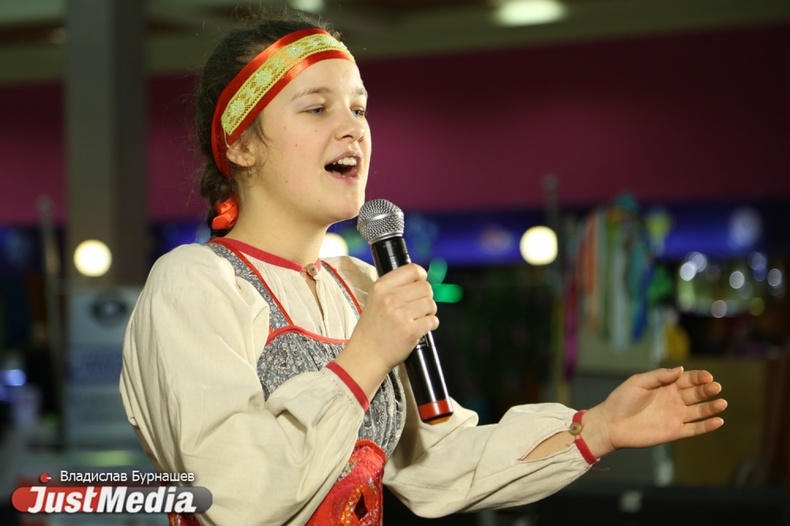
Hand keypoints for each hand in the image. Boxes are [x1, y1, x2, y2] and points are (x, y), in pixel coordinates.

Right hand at [335, 264, 437, 397]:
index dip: (421, 277)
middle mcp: (390, 298)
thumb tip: (422, 278)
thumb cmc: (372, 328)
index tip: (420, 284)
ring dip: (428, 312)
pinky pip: (433, 321)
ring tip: (416, 319)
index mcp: (381, 287)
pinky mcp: (411, 330)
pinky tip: (419, 328)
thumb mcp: (375, 300)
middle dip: (426, 297)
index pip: (413, 270)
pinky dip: (430, 325)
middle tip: (418, 307)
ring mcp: (401, 314)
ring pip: (431, 304)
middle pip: (426, 287)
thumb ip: (395, 287)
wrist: (366, 355)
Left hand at [582, 367, 726, 457]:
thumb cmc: (622, 400)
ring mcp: (675, 416)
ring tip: (722, 403)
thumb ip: (659, 376)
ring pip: (699, 411)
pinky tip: (718, 421)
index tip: (707, 376)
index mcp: (666, 385)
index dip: (699, 377)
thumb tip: (680, 370)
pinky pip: (694, 429)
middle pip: (696, 393)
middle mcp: (674, 400)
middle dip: (707, 390)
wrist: (612, 424)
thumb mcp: (638, 382)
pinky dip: (707, 426)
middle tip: (716, 387)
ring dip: (711, 407)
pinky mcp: (674, 431)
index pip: (688, 379)